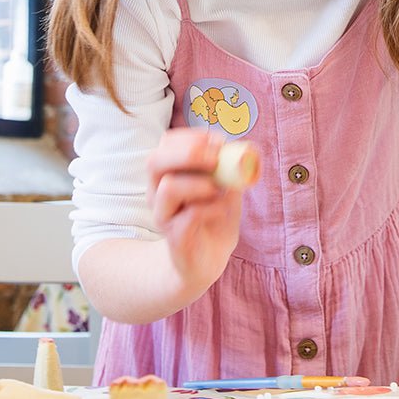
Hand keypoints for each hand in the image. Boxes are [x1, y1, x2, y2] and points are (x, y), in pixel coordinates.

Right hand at [145, 128, 242, 294]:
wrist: (206, 261)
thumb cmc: (214, 218)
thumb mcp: (226, 187)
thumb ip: (231, 169)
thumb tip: (243, 151)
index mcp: (168, 174)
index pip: (166, 143)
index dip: (192, 137)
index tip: (219, 141)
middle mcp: (157, 192)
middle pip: (155, 161)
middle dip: (189, 153)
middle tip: (216, 159)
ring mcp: (164, 216)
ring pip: (168, 188)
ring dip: (201, 183)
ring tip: (219, 189)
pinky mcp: (175, 238)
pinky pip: (189, 216)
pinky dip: (211, 208)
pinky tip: (221, 210)